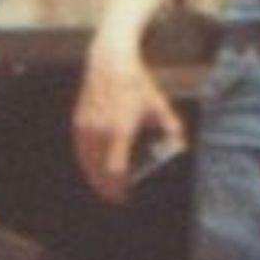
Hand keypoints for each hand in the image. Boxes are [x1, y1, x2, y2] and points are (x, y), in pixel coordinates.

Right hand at [72, 48, 185, 202]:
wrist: (110, 63)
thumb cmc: (137, 84)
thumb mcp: (159, 104)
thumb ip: (170, 127)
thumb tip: (180, 144)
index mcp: (121, 130)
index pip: (115, 171)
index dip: (118, 189)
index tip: (124, 197)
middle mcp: (101, 131)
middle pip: (97, 172)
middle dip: (106, 188)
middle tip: (115, 197)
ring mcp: (87, 126)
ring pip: (86, 163)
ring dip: (94, 178)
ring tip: (103, 187)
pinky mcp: (79, 121)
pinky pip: (80, 150)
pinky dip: (86, 163)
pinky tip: (92, 168)